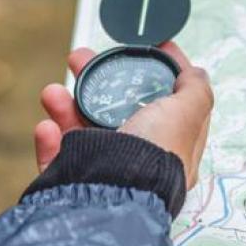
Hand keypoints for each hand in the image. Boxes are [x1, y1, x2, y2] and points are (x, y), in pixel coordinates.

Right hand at [34, 41, 211, 188]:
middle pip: (116, 111)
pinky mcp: (72, 183)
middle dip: (97, 80)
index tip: (150, 46)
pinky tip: (47, 127)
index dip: (159, 74)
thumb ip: (195, 91)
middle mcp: (138, 160)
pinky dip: (50, 141)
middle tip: (81, 58)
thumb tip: (198, 73)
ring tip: (52, 92)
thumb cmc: (153, 156)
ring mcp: (104, 173)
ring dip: (65, 106)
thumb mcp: (186, 115)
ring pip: (81, 132)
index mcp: (170, 149)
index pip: (168, 107)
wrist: (111, 199)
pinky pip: (57, 158)